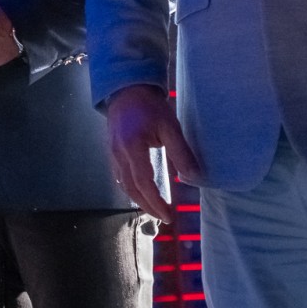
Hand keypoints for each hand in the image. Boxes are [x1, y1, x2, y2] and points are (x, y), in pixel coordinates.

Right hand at [105, 84, 197, 224]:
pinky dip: (131, 189)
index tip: (168, 215)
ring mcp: (112, 154)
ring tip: (155, 209)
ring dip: (139, 200)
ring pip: (123, 185)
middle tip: (165, 217)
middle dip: (148, 206)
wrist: (126, 90)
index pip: (143, 183)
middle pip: (131, 189)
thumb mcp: (170, 126)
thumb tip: (194, 177)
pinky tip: (142, 192)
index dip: (155, 201)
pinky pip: (120, 177)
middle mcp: (118, 154)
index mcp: (132, 147)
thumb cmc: (150, 106)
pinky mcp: (112, 152)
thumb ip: (181, 152)